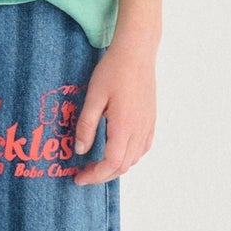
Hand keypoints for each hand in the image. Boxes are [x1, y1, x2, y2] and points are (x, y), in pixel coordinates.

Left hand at [71, 34, 155, 184]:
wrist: (137, 52)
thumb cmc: (113, 70)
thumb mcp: (93, 97)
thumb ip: (86, 126)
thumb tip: (80, 150)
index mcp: (124, 126)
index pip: (111, 163)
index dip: (94, 176)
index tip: (78, 178)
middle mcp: (140, 130)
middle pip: (123, 166)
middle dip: (102, 175)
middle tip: (83, 174)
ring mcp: (148, 125)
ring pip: (134, 159)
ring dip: (115, 167)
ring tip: (96, 164)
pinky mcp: (151, 119)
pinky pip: (142, 147)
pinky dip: (129, 157)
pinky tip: (117, 151)